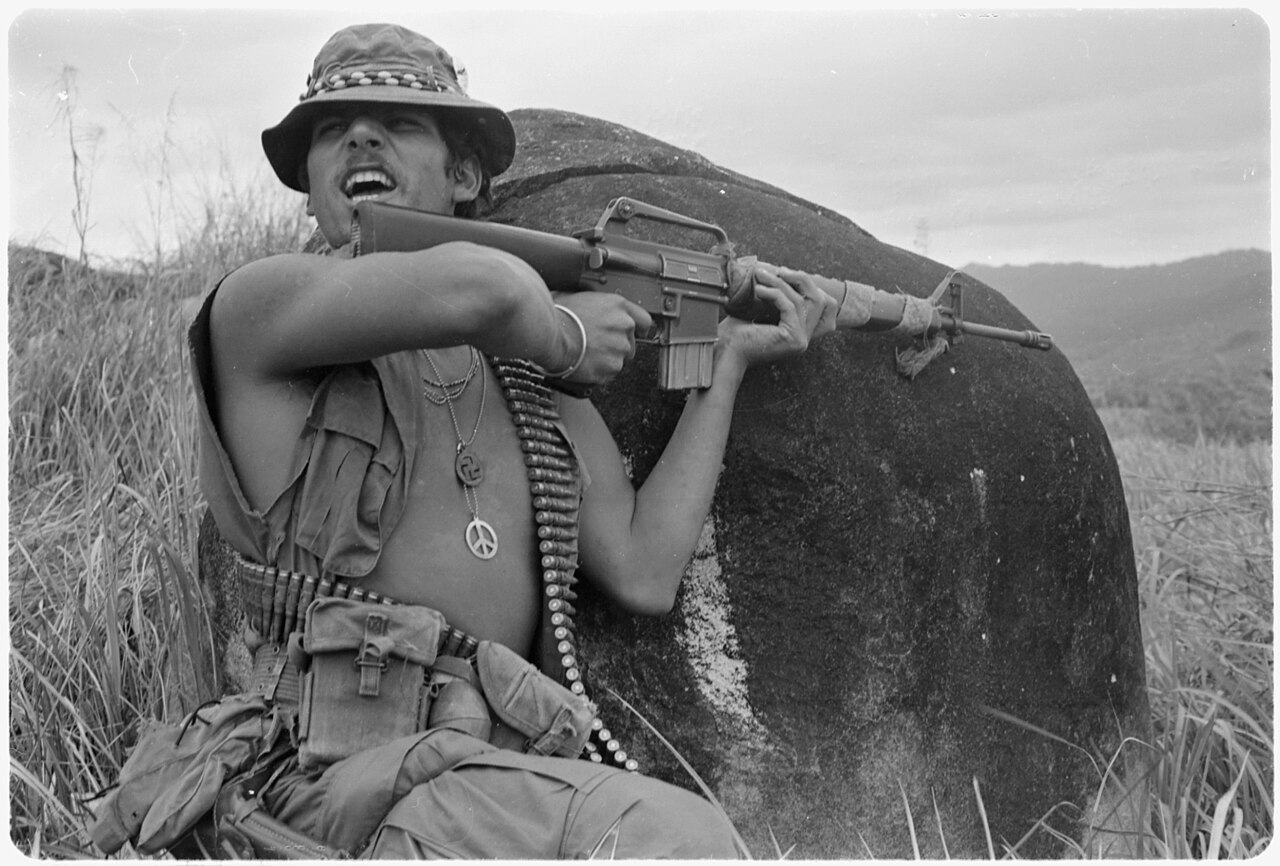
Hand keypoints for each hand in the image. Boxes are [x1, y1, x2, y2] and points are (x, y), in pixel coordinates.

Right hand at [549, 292, 652, 385]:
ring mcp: (620, 348)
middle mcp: (624, 326)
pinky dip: (599, 371)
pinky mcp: (612, 367)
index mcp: (618, 306)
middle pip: (630, 342)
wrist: (552, 335)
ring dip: (607, 359)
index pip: (643, 320)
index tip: (636, 333)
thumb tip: (592, 307)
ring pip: (620, 358)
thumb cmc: (559, 316)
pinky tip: (585, 363)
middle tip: (597, 345)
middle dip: (616, 346)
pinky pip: (609, 373)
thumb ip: (597, 305)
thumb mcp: (580, 297)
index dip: (639, 329)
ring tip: (587, 354)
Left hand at [717, 265, 836, 369]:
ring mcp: (801, 340)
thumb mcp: (762, 309)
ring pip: (800, 300)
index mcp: (801, 332)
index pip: (824, 306)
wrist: (726, 351)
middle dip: (800, 279)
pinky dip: (774, 293)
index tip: (785, 273)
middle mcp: (805, 338)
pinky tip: (758, 289)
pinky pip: (789, 306)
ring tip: (760, 275)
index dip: (809, 285)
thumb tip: (781, 271)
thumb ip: (777, 296)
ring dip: (780, 283)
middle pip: (818, 300)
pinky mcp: (794, 337)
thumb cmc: (737, 332)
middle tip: (778, 270)